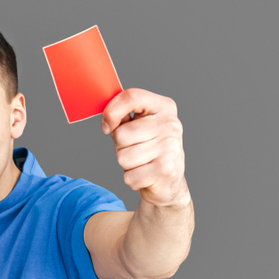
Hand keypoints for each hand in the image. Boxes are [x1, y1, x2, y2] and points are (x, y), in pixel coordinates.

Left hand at [102, 89, 189, 207]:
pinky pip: (129, 176)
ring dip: (126, 164)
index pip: (131, 96)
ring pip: (123, 157)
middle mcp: (170, 124)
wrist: (169, 182)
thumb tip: (107, 116)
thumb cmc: (147, 150)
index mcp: (164, 107)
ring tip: (141, 163)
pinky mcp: (165, 170)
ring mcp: (170, 147)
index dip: (111, 112)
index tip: (107, 127)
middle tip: (135, 150)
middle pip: (121, 134)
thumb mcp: (137, 126)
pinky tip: (145, 175)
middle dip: (120, 147)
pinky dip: (132, 179)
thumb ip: (122, 115)